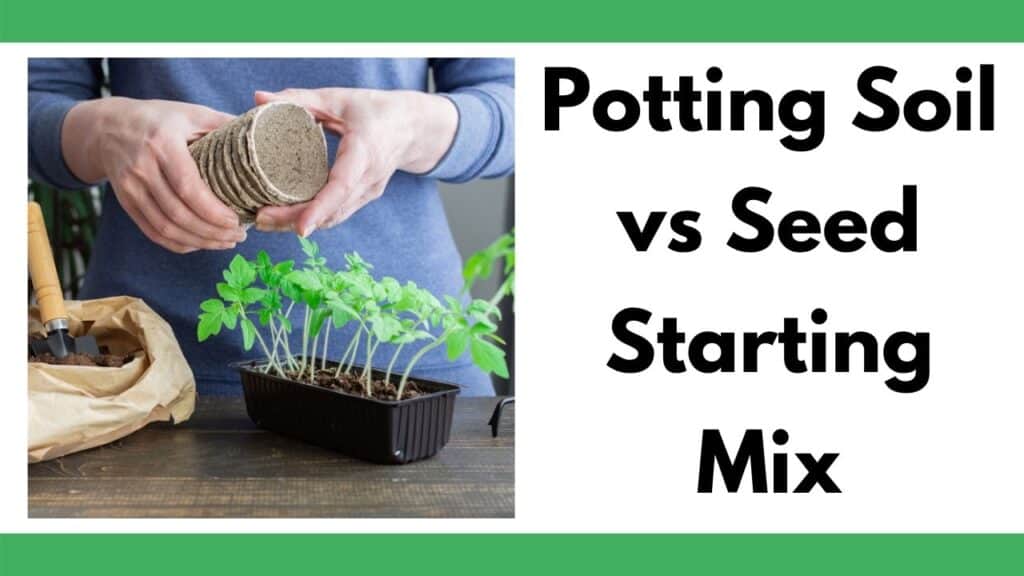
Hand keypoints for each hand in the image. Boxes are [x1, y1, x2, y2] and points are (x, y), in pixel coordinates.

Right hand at [62, 97, 246, 252]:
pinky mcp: (125, 202)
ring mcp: (130, 187)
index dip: (214, 211)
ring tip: (225, 242)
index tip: (238, 221)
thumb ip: (225, 125)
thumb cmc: (159, 118)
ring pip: (166, 227)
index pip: (188, 187)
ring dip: (199, 241)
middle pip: (179, 214)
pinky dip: (178, 244)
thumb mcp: (191, 113)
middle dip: (212, 232)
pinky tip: (200, 244)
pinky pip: (153, 232)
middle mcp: (142, 168)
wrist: (107, 127)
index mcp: (162, 143)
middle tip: (238, 236)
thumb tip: (263, 137)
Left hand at [252, 87, 457, 235]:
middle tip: (260, 219)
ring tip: (265, 220)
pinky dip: (313, 217)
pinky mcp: (364, 197)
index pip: (342, 186)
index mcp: (365, 152)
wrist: (410, 126)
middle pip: (333, 210)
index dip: (320, 208)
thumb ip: (298, 99)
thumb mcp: (336, 98)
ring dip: (300, 222)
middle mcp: (370, 179)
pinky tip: (286, 215)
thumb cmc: (373, 109)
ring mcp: (368, 192)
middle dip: (296, 219)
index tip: (301, 227)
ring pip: (334, 217)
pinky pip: (337, 213)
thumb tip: (258, 99)